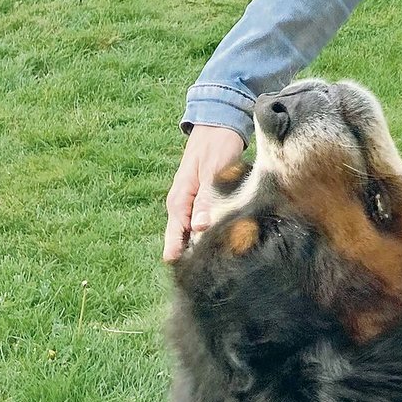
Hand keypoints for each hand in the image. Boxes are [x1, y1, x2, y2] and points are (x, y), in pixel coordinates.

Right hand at [163, 124, 246, 262]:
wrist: (219, 125)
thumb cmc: (216, 145)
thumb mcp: (212, 170)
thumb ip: (206, 198)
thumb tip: (199, 228)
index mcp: (178, 201)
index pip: (175, 238)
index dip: (182, 256)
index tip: (191, 275)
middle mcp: (183, 206)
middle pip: (183, 240)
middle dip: (195, 255)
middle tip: (208, 275)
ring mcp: (193, 204)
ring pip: (195, 234)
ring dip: (205, 245)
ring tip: (219, 264)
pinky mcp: (206, 201)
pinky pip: (205, 223)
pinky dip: (213, 232)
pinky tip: (226, 243)